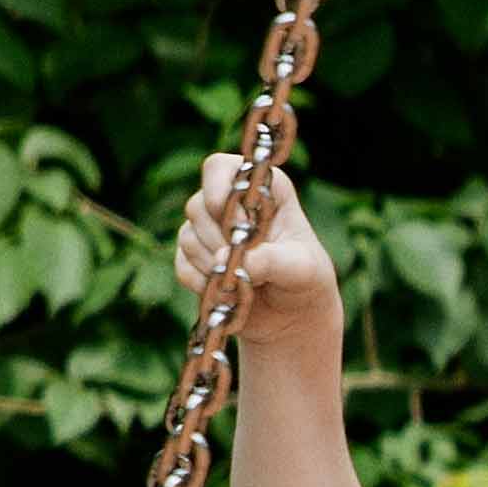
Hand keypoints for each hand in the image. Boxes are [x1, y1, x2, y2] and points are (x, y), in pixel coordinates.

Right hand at [176, 150, 345, 358]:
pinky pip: (182, 266)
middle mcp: (228, 202)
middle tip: (252, 263)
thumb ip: (269, 260)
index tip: (240, 226)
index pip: (219, 168)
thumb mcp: (300, 268)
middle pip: (198, 205)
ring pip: (187, 237)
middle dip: (221, 241)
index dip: (220, 195)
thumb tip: (222, 260)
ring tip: (249, 280)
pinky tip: (229, 292)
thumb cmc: (305, 280)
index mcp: (258, 188)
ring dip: (215, 266)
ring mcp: (207, 229)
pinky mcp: (193, 259)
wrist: (293, 318)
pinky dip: (203, 284)